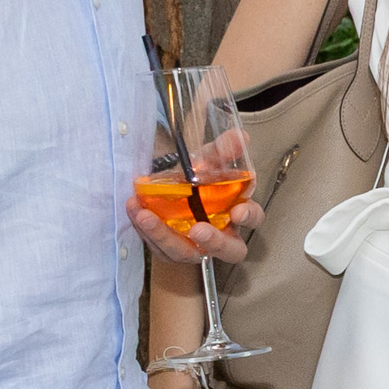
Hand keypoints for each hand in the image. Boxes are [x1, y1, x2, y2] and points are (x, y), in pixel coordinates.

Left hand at [132, 121, 257, 263]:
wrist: (170, 187)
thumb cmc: (198, 179)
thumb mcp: (209, 160)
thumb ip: (224, 149)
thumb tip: (240, 136)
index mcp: (236, 212)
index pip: (253, 218)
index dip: (249, 216)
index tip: (238, 212)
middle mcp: (221, 236)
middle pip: (230, 251)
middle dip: (215, 242)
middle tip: (198, 229)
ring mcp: (195, 246)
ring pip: (185, 252)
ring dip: (164, 236)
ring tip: (146, 216)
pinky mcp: (170, 250)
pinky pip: (158, 246)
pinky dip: (145, 229)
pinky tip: (135, 209)